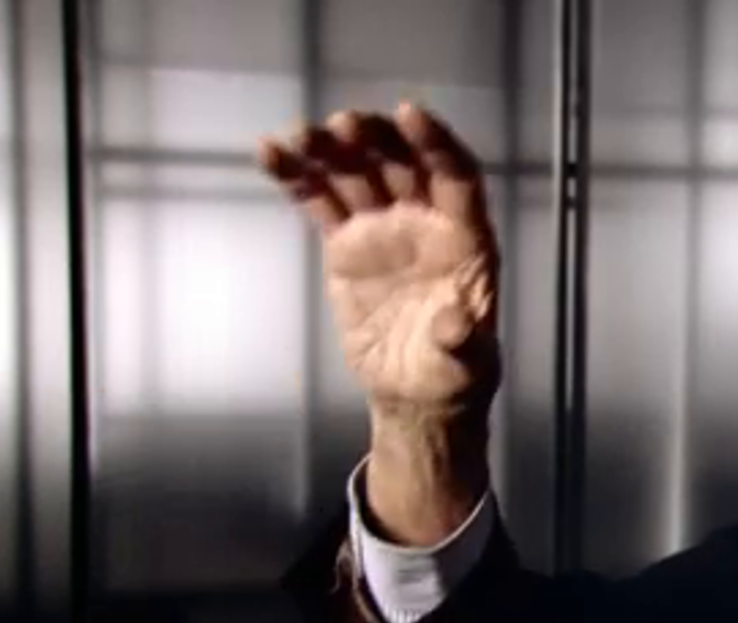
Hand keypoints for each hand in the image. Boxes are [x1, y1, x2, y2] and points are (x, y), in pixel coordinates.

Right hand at [256, 100, 500, 420]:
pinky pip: (321, 200)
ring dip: (330, 149)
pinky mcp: (347, 243)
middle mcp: (427, 221)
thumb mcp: (465, 362)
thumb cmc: (455, 374)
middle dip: (375, 140)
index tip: (410, 114)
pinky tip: (270, 153)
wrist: (414, 393)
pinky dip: (297, 176)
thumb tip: (455, 325)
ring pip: (357, 173)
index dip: (436, 144)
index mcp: (467, 237)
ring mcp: (385, 227)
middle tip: (344, 125)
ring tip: (299, 135)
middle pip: (402, 164)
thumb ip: (461, 340)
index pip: (456, 176)